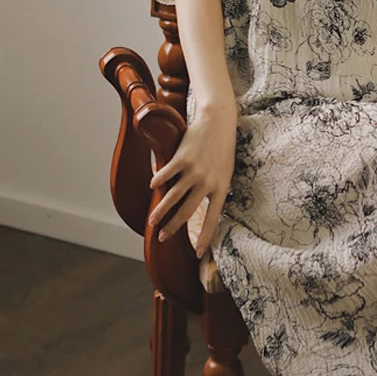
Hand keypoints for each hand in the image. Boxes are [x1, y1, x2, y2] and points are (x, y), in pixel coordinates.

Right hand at [147, 108, 235, 258]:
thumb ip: (214, 190)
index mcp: (221, 187)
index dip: (205, 237)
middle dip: (173, 227)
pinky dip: (157, 181)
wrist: (217, 122)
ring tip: (152, 220)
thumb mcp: (224, 172)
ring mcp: (194, 170)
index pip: (213, 218)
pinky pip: (166, 174)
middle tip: (162, 238)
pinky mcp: (182, 158)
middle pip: (187, 211)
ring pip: (173, 196)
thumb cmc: (222, 149)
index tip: (199, 253)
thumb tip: (202, 209)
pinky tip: (152, 186)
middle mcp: (207, 182)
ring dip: (160, 210)